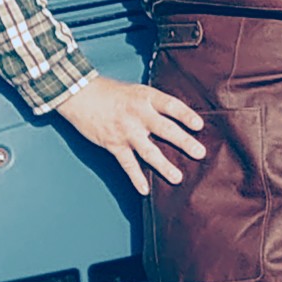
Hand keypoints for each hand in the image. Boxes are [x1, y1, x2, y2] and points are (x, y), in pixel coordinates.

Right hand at [53, 72, 207, 190]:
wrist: (81, 95)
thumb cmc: (113, 93)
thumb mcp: (137, 91)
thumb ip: (155, 104)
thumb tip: (179, 119)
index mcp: (146, 97)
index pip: (171, 105)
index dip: (186, 115)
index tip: (199, 126)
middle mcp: (138, 114)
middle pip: (165, 129)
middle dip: (183, 142)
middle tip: (199, 153)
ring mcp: (126, 131)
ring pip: (148, 151)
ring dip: (164, 166)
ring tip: (178, 178)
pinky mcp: (113, 144)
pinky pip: (127, 164)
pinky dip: (136, 178)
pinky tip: (145, 190)